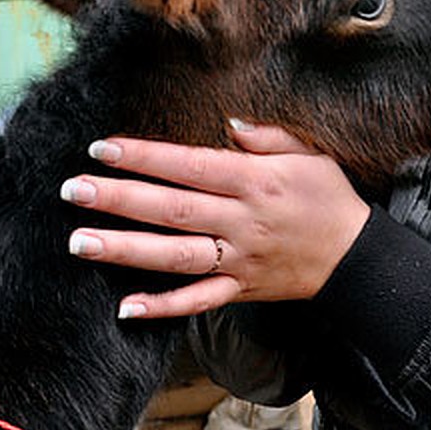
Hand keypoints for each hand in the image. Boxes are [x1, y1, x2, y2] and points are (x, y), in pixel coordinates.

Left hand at [60, 121, 370, 319]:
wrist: (356, 258)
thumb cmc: (329, 197)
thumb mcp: (309, 153)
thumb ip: (267, 136)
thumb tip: (229, 122)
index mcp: (256, 181)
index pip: (190, 166)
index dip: (146, 157)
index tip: (104, 148)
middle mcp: (242, 221)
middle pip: (173, 209)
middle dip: (120, 199)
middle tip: (74, 190)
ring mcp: (239, 259)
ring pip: (176, 256)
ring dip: (126, 250)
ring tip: (80, 242)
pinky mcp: (240, 290)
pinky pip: (198, 302)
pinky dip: (163, 307)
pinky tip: (125, 306)